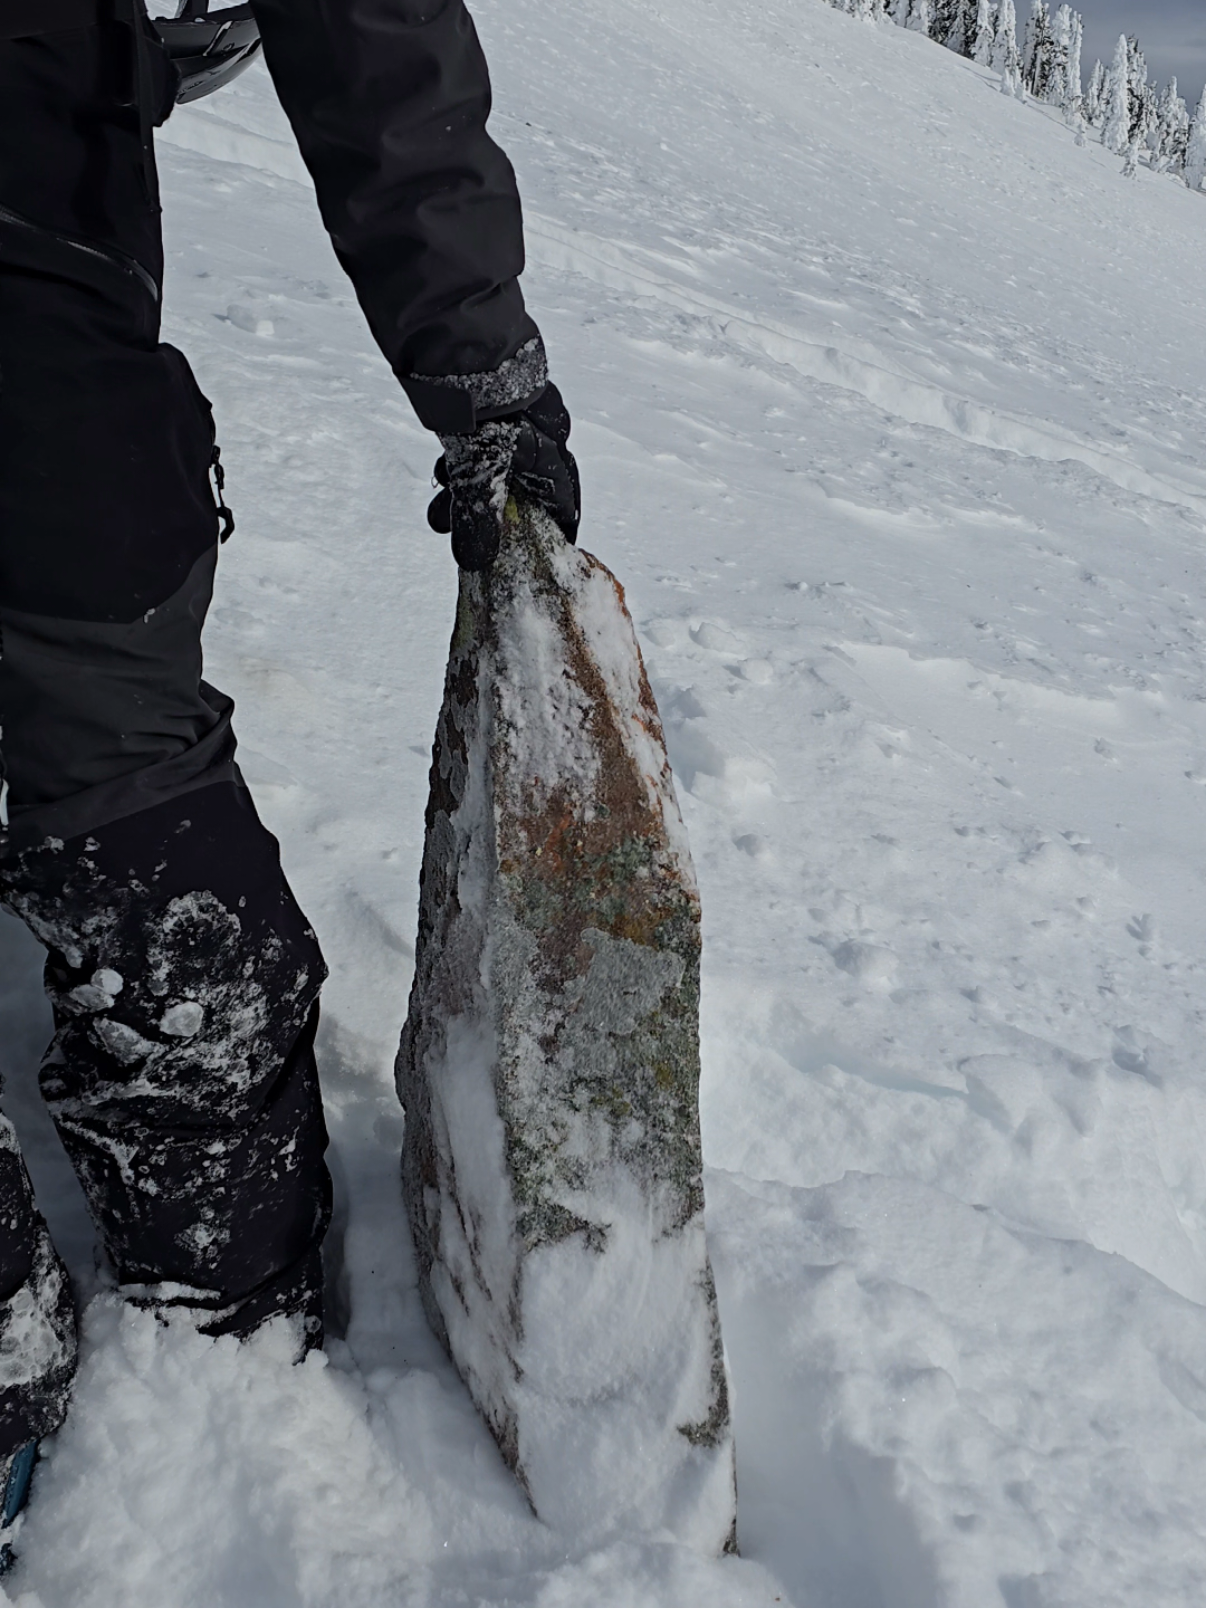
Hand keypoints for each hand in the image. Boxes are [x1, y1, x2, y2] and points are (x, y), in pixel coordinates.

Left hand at [427, 384, 580, 570]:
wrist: (462, 342)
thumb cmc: (484, 408)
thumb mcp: (479, 471)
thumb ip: (478, 518)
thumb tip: (474, 564)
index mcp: (552, 456)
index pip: (564, 503)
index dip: (556, 529)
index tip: (545, 551)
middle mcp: (546, 435)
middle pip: (526, 488)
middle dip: (494, 513)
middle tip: (466, 530)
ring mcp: (522, 414)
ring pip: (500, 465)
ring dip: (470, 488)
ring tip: (440, 501)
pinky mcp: (497, 396)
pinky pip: (485, 442)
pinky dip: (466, 460)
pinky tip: (446, 463)